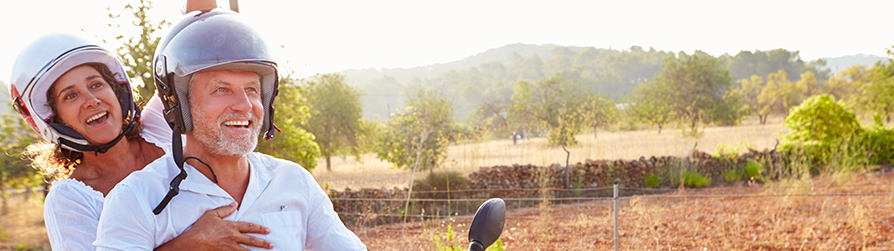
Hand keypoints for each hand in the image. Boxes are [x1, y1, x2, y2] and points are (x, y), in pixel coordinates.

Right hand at [156, 202, 273, 250]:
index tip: (267, 230)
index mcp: (231, 227)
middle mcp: (233, 237)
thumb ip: (225, 209)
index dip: (259, 229)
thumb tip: (234, 204)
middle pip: (251, 241)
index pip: (249, 227)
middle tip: (271, 244)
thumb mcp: (212, 214)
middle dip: (263, 243)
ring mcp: (230, 247)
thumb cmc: (201, 228)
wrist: (193, 242)